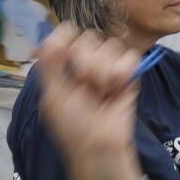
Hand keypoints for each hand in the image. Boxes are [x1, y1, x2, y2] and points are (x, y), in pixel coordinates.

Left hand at [37, 24, 140, 179]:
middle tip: (85, 86)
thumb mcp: (52, 95)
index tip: (65, 57)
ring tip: (102, 92)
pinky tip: (116, 89)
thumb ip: (49, 63)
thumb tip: (50, 35)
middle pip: (90, 37)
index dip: (68, 41)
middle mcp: (87, 63)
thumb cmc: (72, 126)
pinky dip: (122, 73)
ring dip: (104, 71)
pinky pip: (130, 57)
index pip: (67, 34)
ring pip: (111, 46)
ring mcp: (109, 67)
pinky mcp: (129, 75)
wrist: (99, 145)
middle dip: (86, 63)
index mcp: (64, 65)